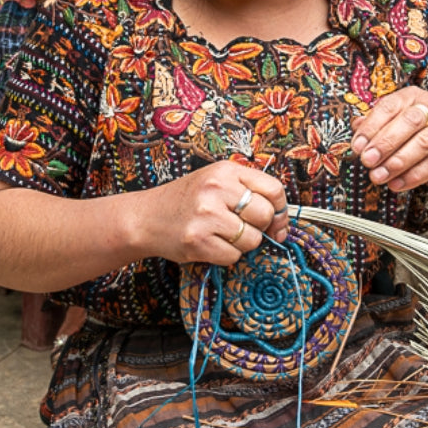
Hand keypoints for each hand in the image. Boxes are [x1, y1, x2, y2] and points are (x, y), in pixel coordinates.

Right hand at [157, 161, 289, 266]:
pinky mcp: (197, 241)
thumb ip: (248, 191)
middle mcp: (216, 189)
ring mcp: (206, 215)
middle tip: (242, 227)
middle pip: (265, 216)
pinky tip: (211, 244)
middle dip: (259, 228)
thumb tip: (281, 222)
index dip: (281, 210)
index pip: (274, 189)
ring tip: (221, 234)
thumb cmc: (188, 201)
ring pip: (251, 240)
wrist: (145, 218)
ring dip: (242, 244)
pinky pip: (233, 256)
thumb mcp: (216, 181)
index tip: (276, 222)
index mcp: (226, 170)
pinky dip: (226, 255)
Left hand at [350, 87, 427, 190]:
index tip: (357, 146)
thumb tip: (355, 128)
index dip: (371, 126)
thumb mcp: (395, 121)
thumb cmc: (415, 131)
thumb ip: (376, 123)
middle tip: (367, 161)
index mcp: (412, 96)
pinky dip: (413, 176)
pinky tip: (395, 184)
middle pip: (409, 122)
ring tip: (378, 176)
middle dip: (385, 143)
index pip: (389, 107)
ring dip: (397, 162)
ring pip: (422, 144)